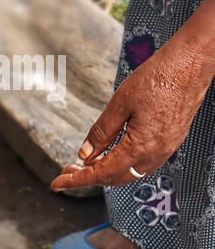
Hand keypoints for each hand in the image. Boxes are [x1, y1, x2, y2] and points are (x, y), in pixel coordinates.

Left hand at [51, 34, 214, 190]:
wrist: (191, 64)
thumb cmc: (160, 78)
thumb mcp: (120, 103)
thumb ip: (101, 132)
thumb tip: (85, 154)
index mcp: (142, 146)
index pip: (101, 173)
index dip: (76, 181)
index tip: (57, 183)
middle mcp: (156, 152)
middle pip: (116, 177)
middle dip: (89, 176)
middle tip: (68, 170)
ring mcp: (166, 148)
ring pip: (130, 172)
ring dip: (106, 171)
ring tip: (86, 162)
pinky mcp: (171, 140)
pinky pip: (144, 163)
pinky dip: (123, 164)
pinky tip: (111, 153)